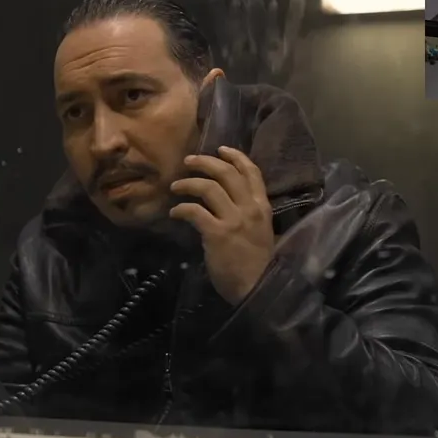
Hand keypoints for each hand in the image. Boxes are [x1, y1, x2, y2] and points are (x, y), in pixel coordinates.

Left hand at [169, 146, 275, 304]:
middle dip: (205, 162)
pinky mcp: (217, 233)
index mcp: (262, 207)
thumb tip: (226, 205)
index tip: (220, 149)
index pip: (252, 172)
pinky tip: (175, 213)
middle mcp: (249, 209)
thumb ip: (247, 215)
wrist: (258, 288)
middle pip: (227, 173)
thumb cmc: (257, 265)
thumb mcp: (260, 233)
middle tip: (188, 161)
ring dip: (188, 183)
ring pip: (208, 187)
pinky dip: (181, 208)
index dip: (235, 157)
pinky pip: (194, 211)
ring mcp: (233, 220)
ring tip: (175, 186)